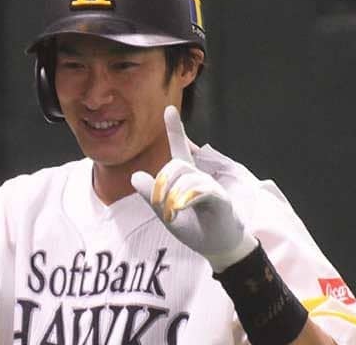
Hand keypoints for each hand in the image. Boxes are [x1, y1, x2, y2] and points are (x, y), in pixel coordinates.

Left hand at [130, 106, 257, 271]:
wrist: (217, 247)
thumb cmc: (194, 228)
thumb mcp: (165, 212)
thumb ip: (151, 195)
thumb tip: (134, 176)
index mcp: (186, 177)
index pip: (180, 148)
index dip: (175, 128)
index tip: (169, 108)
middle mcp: (199, 177)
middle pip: (174, 166)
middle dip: (161, 184)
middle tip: (160, 205)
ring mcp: (211, 186)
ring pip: (185, 178)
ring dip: (172, 196)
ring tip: (171, 213)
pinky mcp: (220, 199)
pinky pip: (200, 191)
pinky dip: (186, 199)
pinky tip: (180, 208)